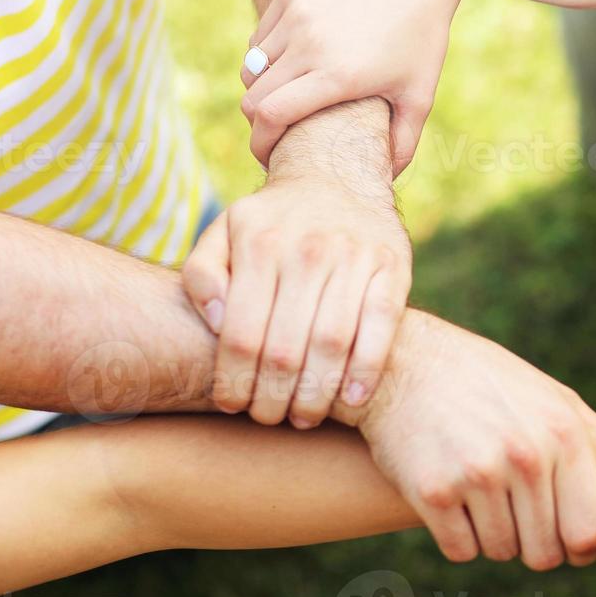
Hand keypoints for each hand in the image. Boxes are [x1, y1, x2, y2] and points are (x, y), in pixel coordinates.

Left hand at [183, 164, 410, 427]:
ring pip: (333, 344)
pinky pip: (381, 328)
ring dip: (317, 394)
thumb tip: (217, 325)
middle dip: (274, 398)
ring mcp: (355, 256)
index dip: (234, 382)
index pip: (241, 335)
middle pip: (286, 349)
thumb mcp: (223, 234)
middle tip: (268, 419)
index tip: (231, 407)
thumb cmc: (272, 224)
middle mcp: (307, 249)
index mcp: (259, 244)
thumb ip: (202, 276)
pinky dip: (366, 370)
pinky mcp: (393, 266)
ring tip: (304, 417)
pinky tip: (351, 400)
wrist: (338, 177)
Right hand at [241, 0, 464, 172]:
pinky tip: (290, 67)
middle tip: (275, 134)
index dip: (261, 143)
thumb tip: (385, 178)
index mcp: (338, 75)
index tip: (268, 156)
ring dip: (262, 89)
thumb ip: (404, 141)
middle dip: (259, 123)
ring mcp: (297, 15)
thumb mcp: (420, 92)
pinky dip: (265, 59)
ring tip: (285, 99)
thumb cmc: (421, 36)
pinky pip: (259, 38)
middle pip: (253, 97)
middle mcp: (310, 44)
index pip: (270, 116)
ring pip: (252, 67)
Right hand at [347, 311, 595, 568]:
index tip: (562, 536)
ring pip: (501, 551)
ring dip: (493, 536)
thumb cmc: (487, 383)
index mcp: (564, 435)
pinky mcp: (432, 491)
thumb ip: (591, 440)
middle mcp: (527, 455)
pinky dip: (457, 536)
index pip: (587, 534)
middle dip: (533, 544)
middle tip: (516, 514)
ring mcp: (479, 474)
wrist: (405, 362)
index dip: (576, 546)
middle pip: (544, 553)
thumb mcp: (551, 395)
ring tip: (482, 496)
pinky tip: (453, 500)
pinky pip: (460, 550)